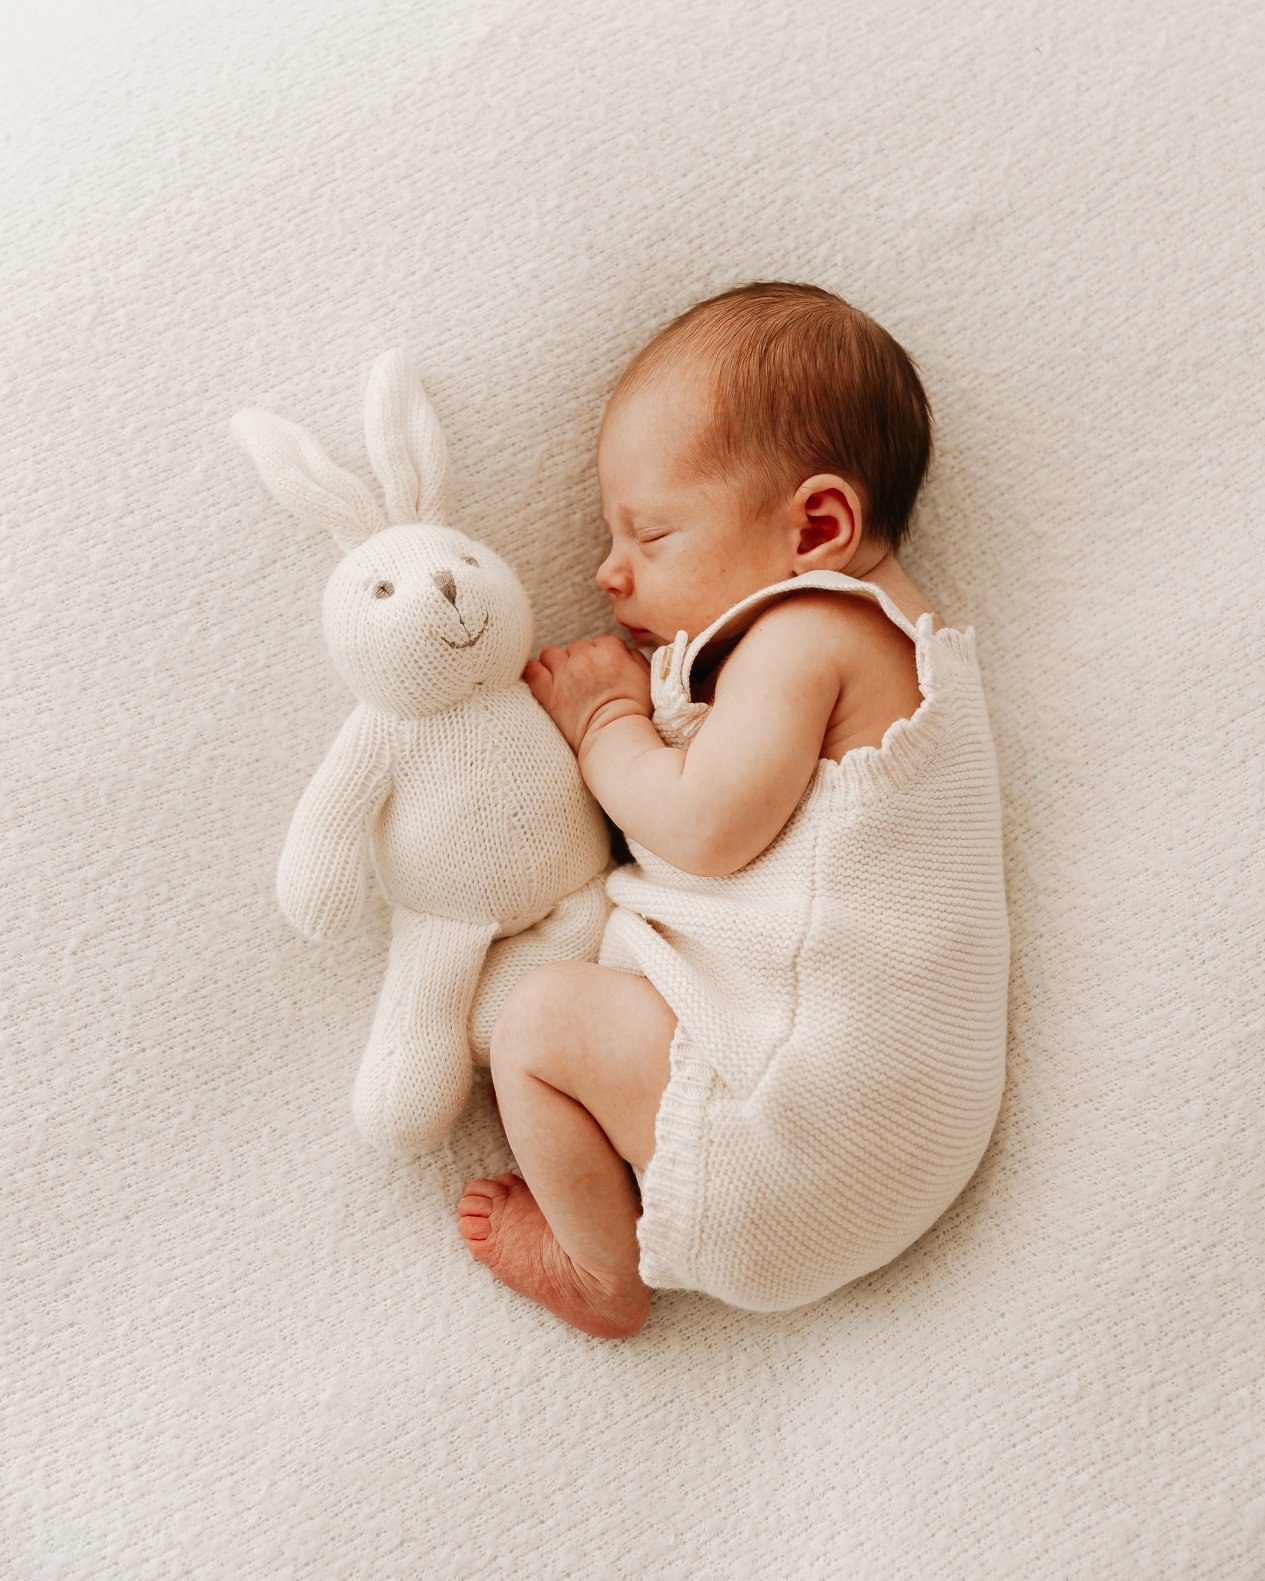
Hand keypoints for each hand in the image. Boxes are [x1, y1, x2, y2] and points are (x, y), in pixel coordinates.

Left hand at [523, 636, 652, 754]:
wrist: (615, 737)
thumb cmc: (635, 712)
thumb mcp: (646, 678)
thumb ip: (634, 657)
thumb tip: (624, 650)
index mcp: (611, 651)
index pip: (602, 643)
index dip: (602, 658)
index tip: (604, 673)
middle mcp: (585, 656)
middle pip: (577, 648)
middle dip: (580, 661)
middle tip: (585, 682)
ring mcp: (564, 672)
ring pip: (551, 653)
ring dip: (556, 663)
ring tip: (562, 680)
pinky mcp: (548, 690)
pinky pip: (532, 669)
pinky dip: (534, 672)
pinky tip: (539, 679)